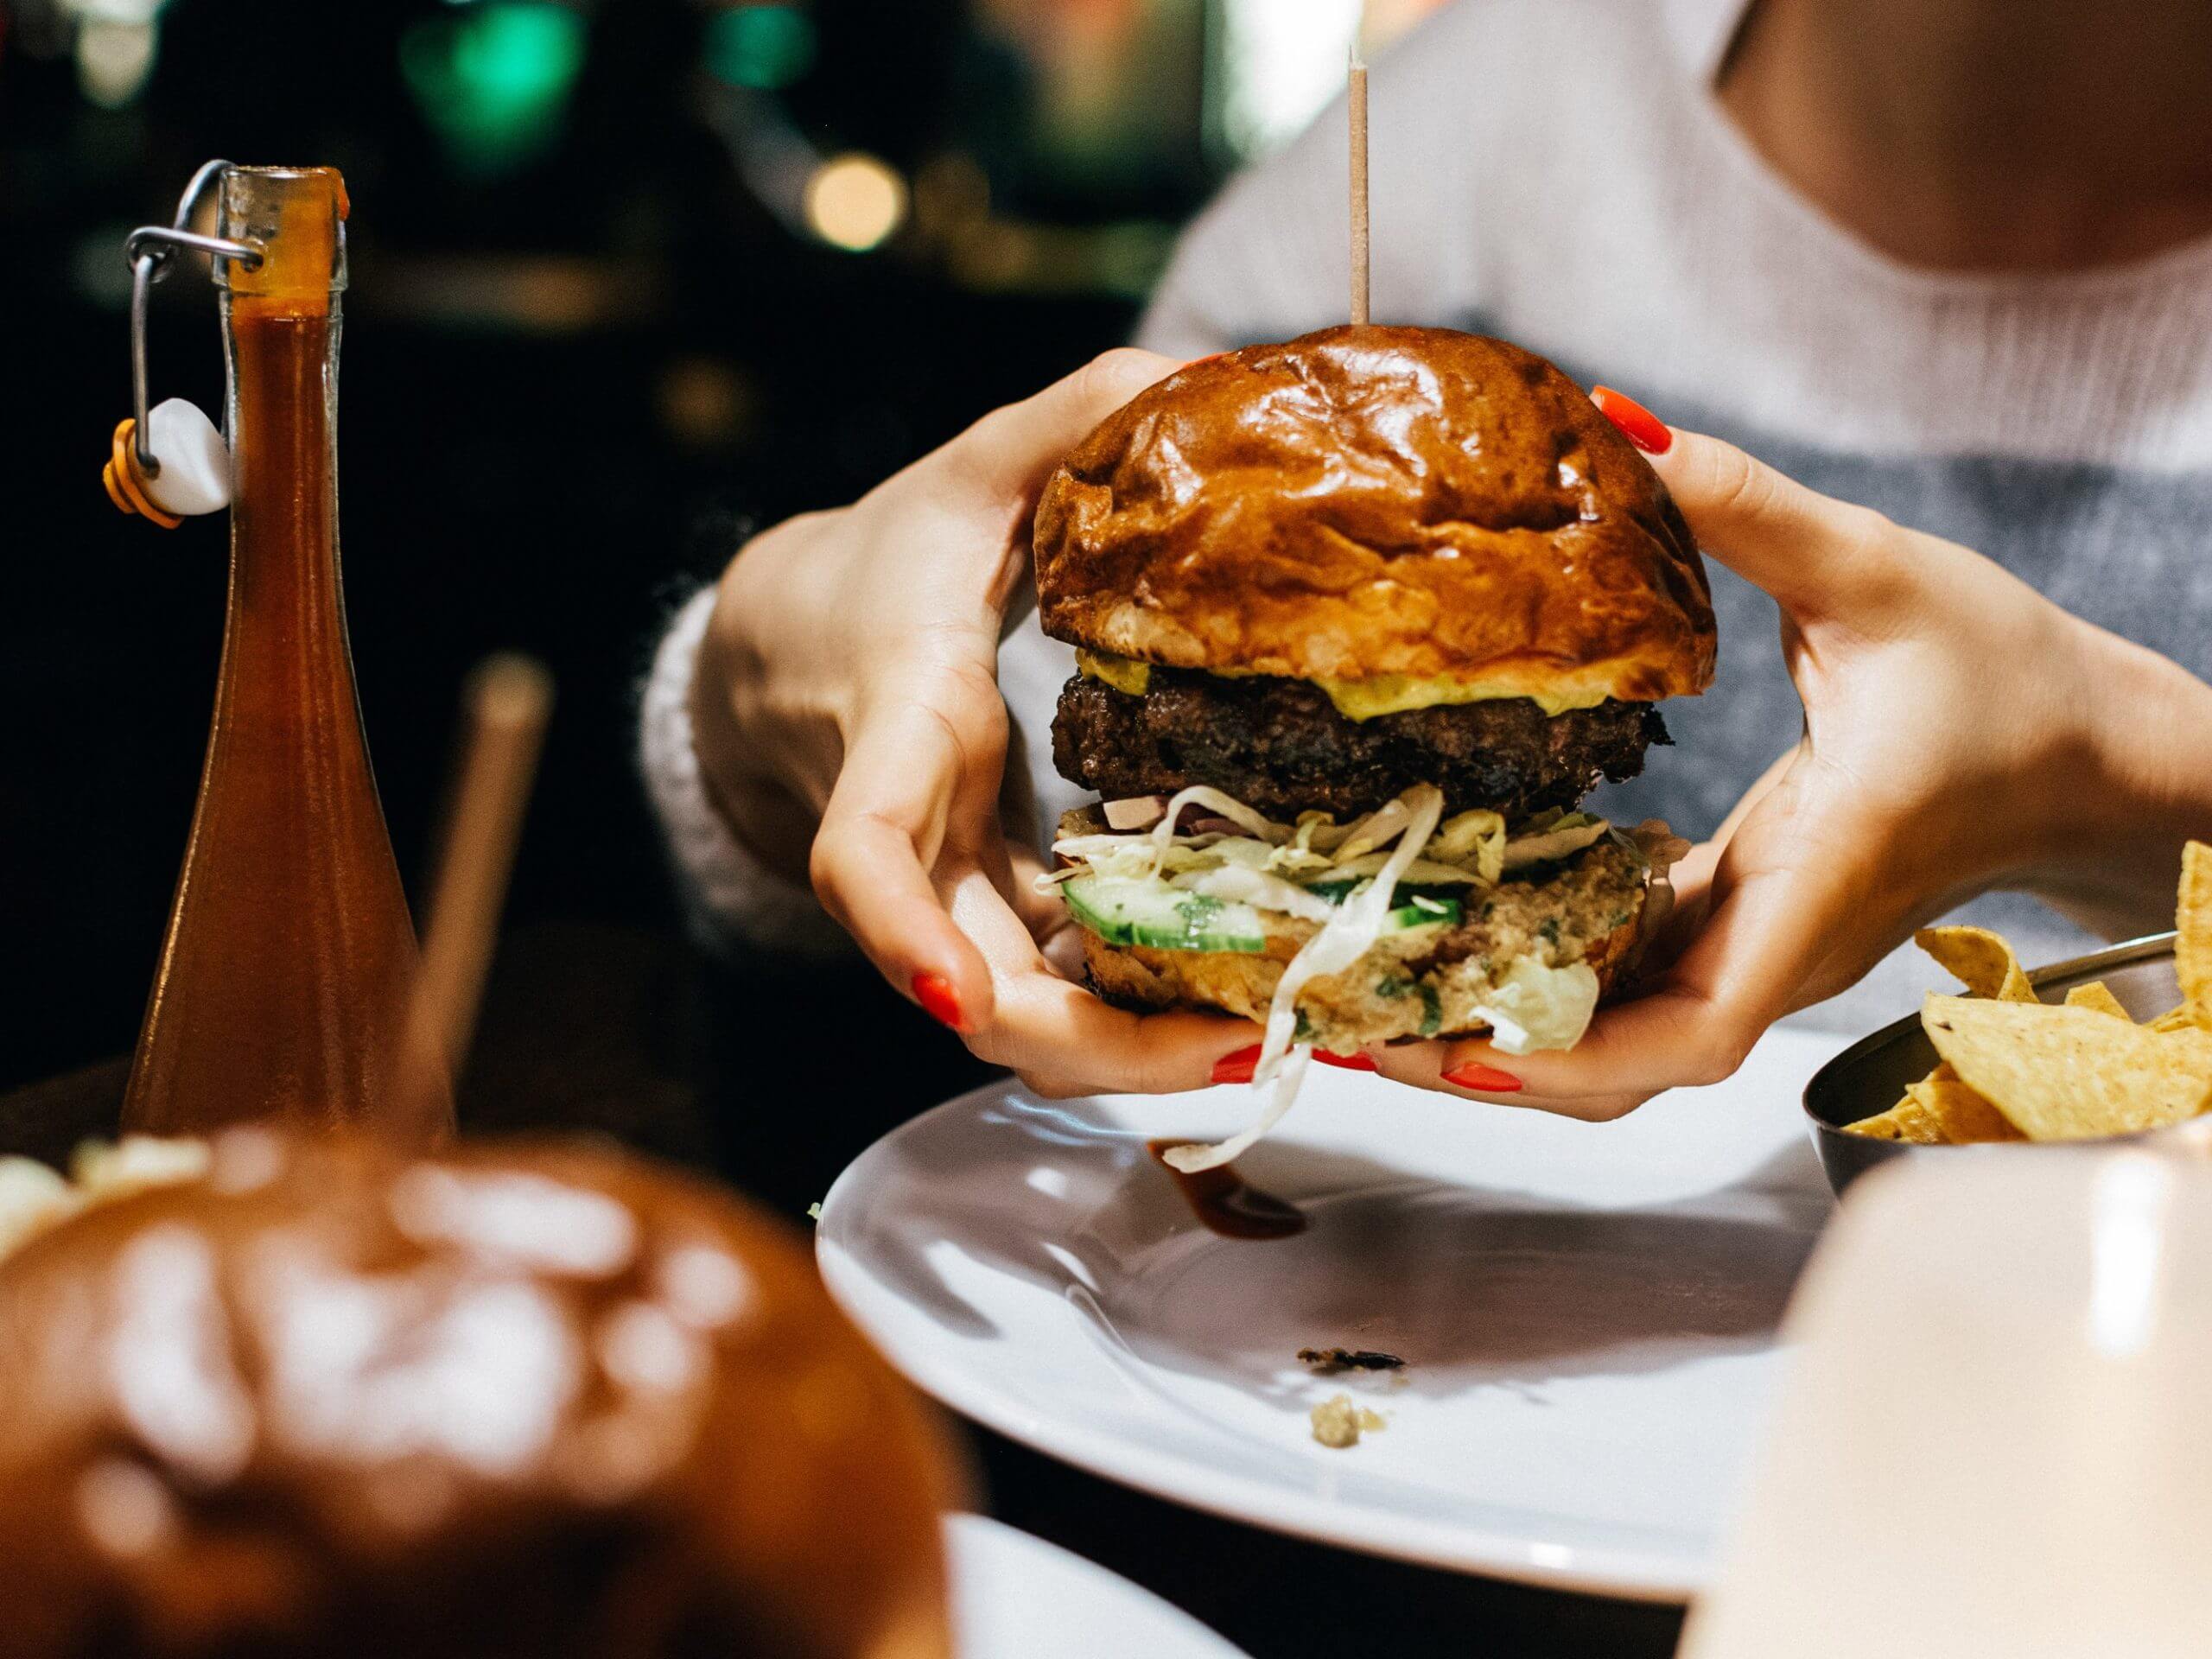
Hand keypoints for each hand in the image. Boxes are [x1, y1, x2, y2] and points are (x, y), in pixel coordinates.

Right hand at [688, 351, 1255, 1094]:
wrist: (798, 648)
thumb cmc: (888, 561)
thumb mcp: (966, 471)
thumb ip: (1069, 417)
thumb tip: (1196, 370)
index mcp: (899, 728)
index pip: (863, 850)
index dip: (901, 929)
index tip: (956, 995)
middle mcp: (917, 843)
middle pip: (974, 991)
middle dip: (1096, 1047)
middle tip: (1240, 1046)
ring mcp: (954, 895)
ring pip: (1029, 1018)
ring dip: (1142, 1055)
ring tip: (1281, 1042)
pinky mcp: (996, 914)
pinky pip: (1066, 991)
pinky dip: (1146, 1017)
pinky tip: (1257, 1009)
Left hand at [1376, 390, 2211, 1118]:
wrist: (2086, 748)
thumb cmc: (2009, 676)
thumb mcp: (1878, 570)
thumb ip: (1748, 504)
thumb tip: (1624, 425)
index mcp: (1815, 881)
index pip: (1696, 1034)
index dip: (1571, 1064)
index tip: (1457, 1053)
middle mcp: (1775, 942)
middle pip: (1622, 1062)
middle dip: (1490, 1062)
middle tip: (1351, 1022)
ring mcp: (1756, 943)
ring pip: (1619, 1033)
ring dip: (1500, 1026)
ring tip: (1366, 987)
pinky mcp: (1742, 917)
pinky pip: (1631, 976)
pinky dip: (1543, 969)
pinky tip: (1451, 930)